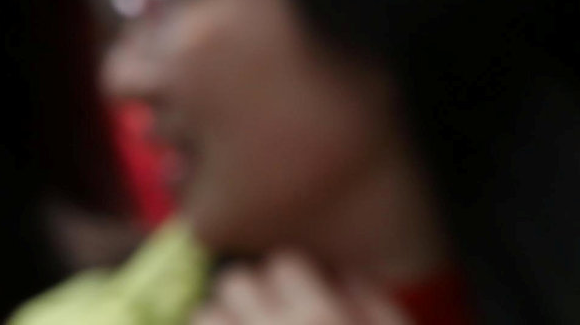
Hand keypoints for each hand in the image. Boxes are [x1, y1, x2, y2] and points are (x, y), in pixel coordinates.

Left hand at [199, 255, 409, 324]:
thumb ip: (373, 301)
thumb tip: (346, 271)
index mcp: (318, 316)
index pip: (283, 262)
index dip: (292, 275)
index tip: (300, 289)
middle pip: (236, 280)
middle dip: (250, 291)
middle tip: (266, 307)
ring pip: (206, 313)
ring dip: (222, 317)